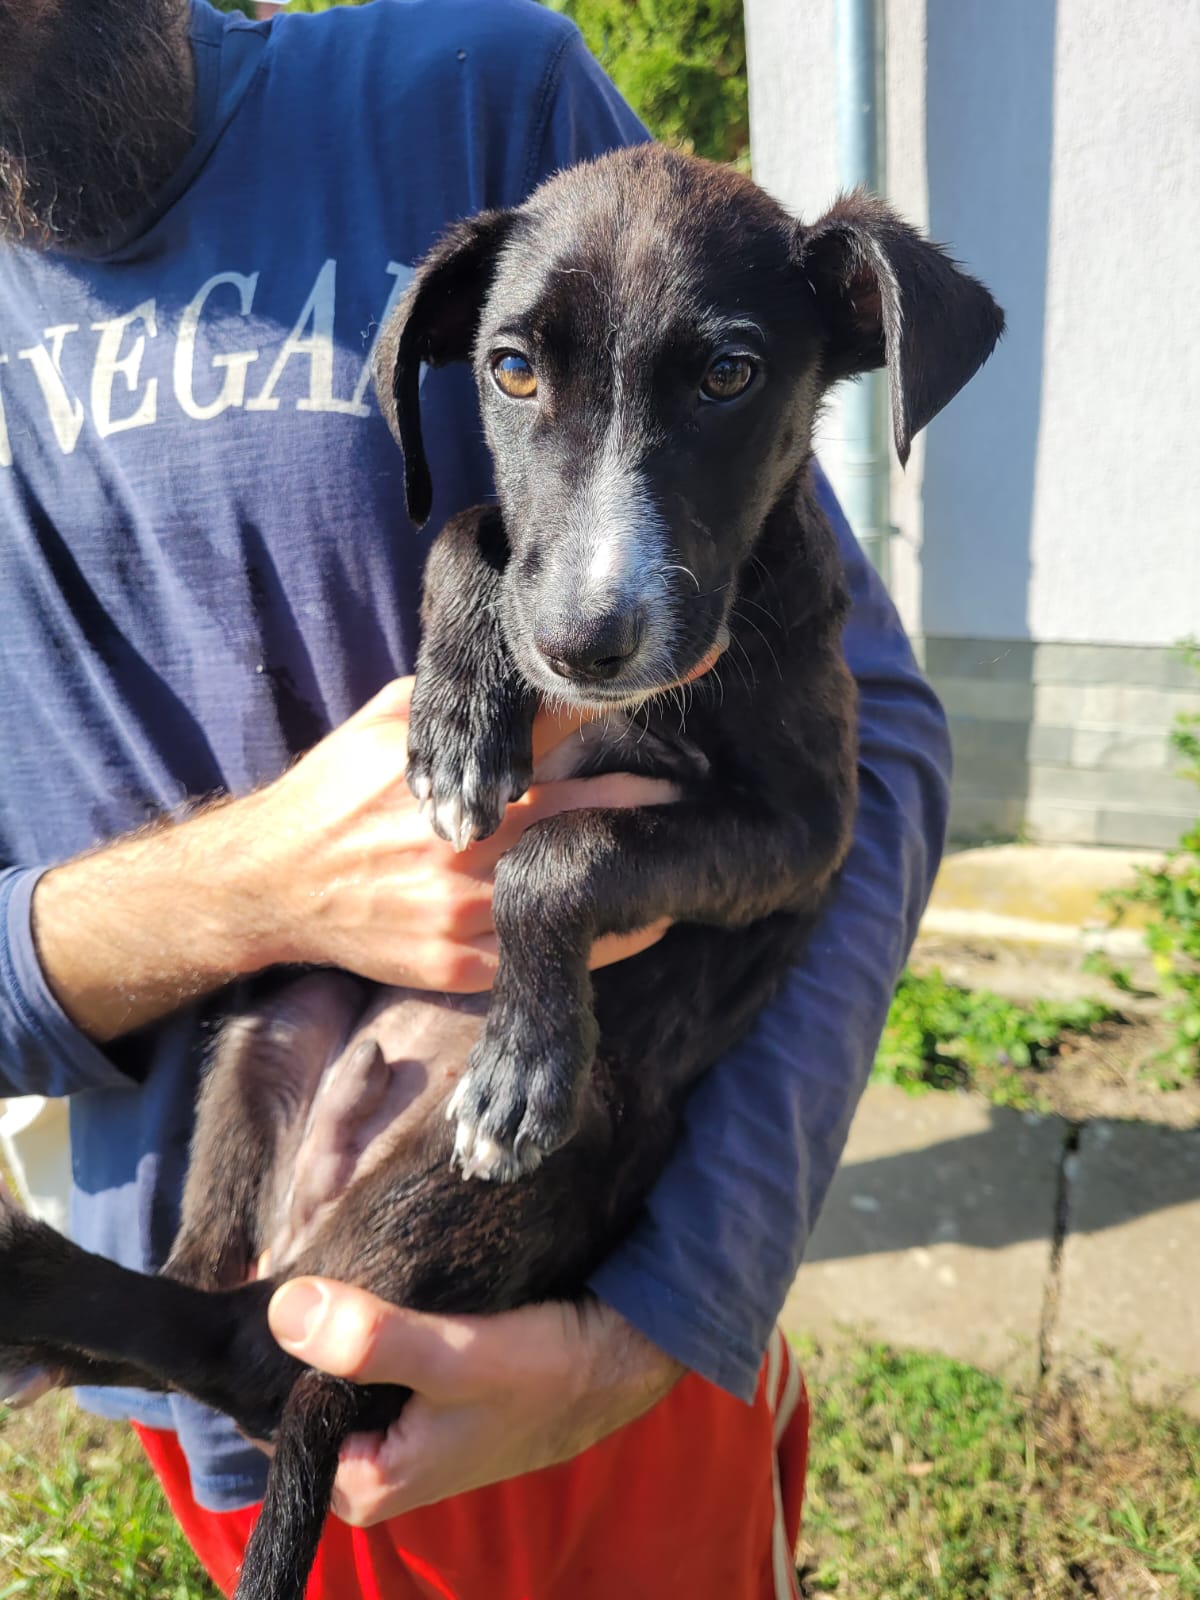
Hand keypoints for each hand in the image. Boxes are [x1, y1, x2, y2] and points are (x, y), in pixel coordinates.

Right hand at [32, 677, 673, 1040]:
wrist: (271, 885)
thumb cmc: (334, 791)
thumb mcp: (388, 721)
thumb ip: (459, 701)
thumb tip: (519, 660)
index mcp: (451, 765)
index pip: (556, 718)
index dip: (625, 693)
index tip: (688, 668)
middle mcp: (463, 834)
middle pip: (587, 804)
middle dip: (650, 792)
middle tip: (697, 782)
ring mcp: (461, 904)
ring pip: (575, 885)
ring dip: (635, 868)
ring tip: (682, 850)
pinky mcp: (456, 962)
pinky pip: (549, 952)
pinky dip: (605, 939)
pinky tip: (639, 917)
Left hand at [267, 1279, 683, 1523]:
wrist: (620, 1355)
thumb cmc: (547, 1371)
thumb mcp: (456, 1358)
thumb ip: (371, 1342)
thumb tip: (284, 1311)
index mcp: (365, 1484)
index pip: (271, 1415)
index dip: (265, 1349)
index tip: (268, 1280)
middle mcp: (374, 1465)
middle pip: (300, 1387)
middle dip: (298, 1326)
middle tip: (301, 1252)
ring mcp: (397, 1426)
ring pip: (334, 1364)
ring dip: (332, 1315)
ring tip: (331, 1250)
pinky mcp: (420, 1391)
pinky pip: (366, 1351)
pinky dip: (364, 1312)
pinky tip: (365, 1265)